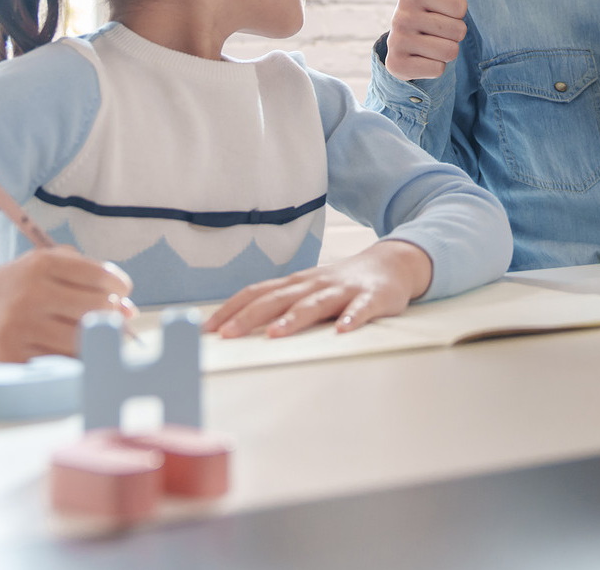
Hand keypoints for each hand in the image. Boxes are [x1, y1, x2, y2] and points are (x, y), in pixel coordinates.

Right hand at [0, 245, 135, 361]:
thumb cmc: (18, 286)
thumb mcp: (44, 264)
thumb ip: (88, 275)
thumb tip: (130, 310)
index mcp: (41, 264)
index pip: (102, 276)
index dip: (120, 285)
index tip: (120, 291)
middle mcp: (29, 294)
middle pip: (97, 310)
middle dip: (111, 314)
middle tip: (109, 316)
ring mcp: (19, 328)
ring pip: (83, 341)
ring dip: (94, 339)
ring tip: (90, 333)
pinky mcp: (12, 358)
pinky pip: (62, 363)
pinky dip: (73, 358)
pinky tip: (68, 348)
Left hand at [203, 240, 433, 338]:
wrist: (392, 263)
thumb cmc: (341, 284)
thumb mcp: (307, 289)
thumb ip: (280, 303)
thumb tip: (238, 324)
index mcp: (295, 283)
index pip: (256, 293)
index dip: (231, 309)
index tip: (208, 329)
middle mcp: (314, 284)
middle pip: (278, 298)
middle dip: (250, 317)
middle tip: (227, 335)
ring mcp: (343, 290)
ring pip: (315, 304)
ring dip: (294, 318)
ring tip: (275, 334)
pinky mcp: (372, 298)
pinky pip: (361, 309)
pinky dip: (352, 319)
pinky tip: (342, 331)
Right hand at [384, 0, 468, 81]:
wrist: (406, 49)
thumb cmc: (429, 11)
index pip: (461, 7)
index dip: (458, 14)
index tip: (441, 13)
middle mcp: (401, 14)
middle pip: (458, 31)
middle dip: (454, 35)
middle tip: (436, 32)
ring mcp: (397, 41)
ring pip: (449, 52)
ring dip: (445, 52)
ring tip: (430, 45)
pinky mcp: (398, 65)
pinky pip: (438, 69)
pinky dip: (435, 68)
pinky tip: (422, 60)